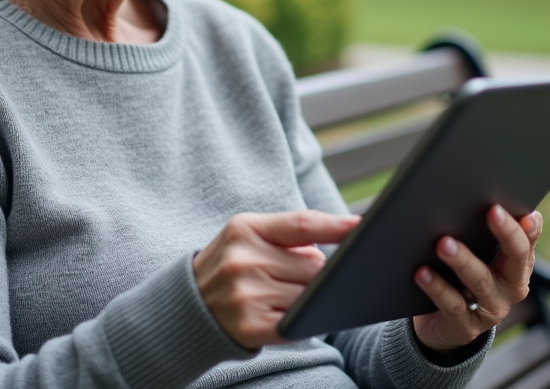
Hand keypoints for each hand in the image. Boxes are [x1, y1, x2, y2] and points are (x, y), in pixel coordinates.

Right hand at [193, 210, 361, 348]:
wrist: (188, 306)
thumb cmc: (230, 266)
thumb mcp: (246, 236)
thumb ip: (287, 233)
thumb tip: (341, 237)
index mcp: (244, 229)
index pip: (300, 224)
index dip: (334, 225)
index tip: (361, 226)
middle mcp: (244, 259)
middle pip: (314, 266)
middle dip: (313, 273)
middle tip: (286, 277)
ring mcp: (246, 294)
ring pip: (311, 296)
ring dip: (307, 299)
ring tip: (278, 296)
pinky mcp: (251, 326)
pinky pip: (299, 323)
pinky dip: (303, 321)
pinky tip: (288, 317)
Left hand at [411, 205, 542, 351]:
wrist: (440, 323)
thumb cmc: (456, 274)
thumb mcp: (472, 251)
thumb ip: (476, 226)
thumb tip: (471, 192)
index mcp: (516, 263)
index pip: (528, 240)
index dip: (528, 226)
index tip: (524, 207)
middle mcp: (511, 286)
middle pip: (515, 259)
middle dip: (506, 234)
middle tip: (492, 211)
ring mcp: (491, 309)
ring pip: (480, 281)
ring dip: (463, 260)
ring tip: (444, 243)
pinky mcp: (467, 326)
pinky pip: (453, 305)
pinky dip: (437, 287)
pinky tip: (421, 272)